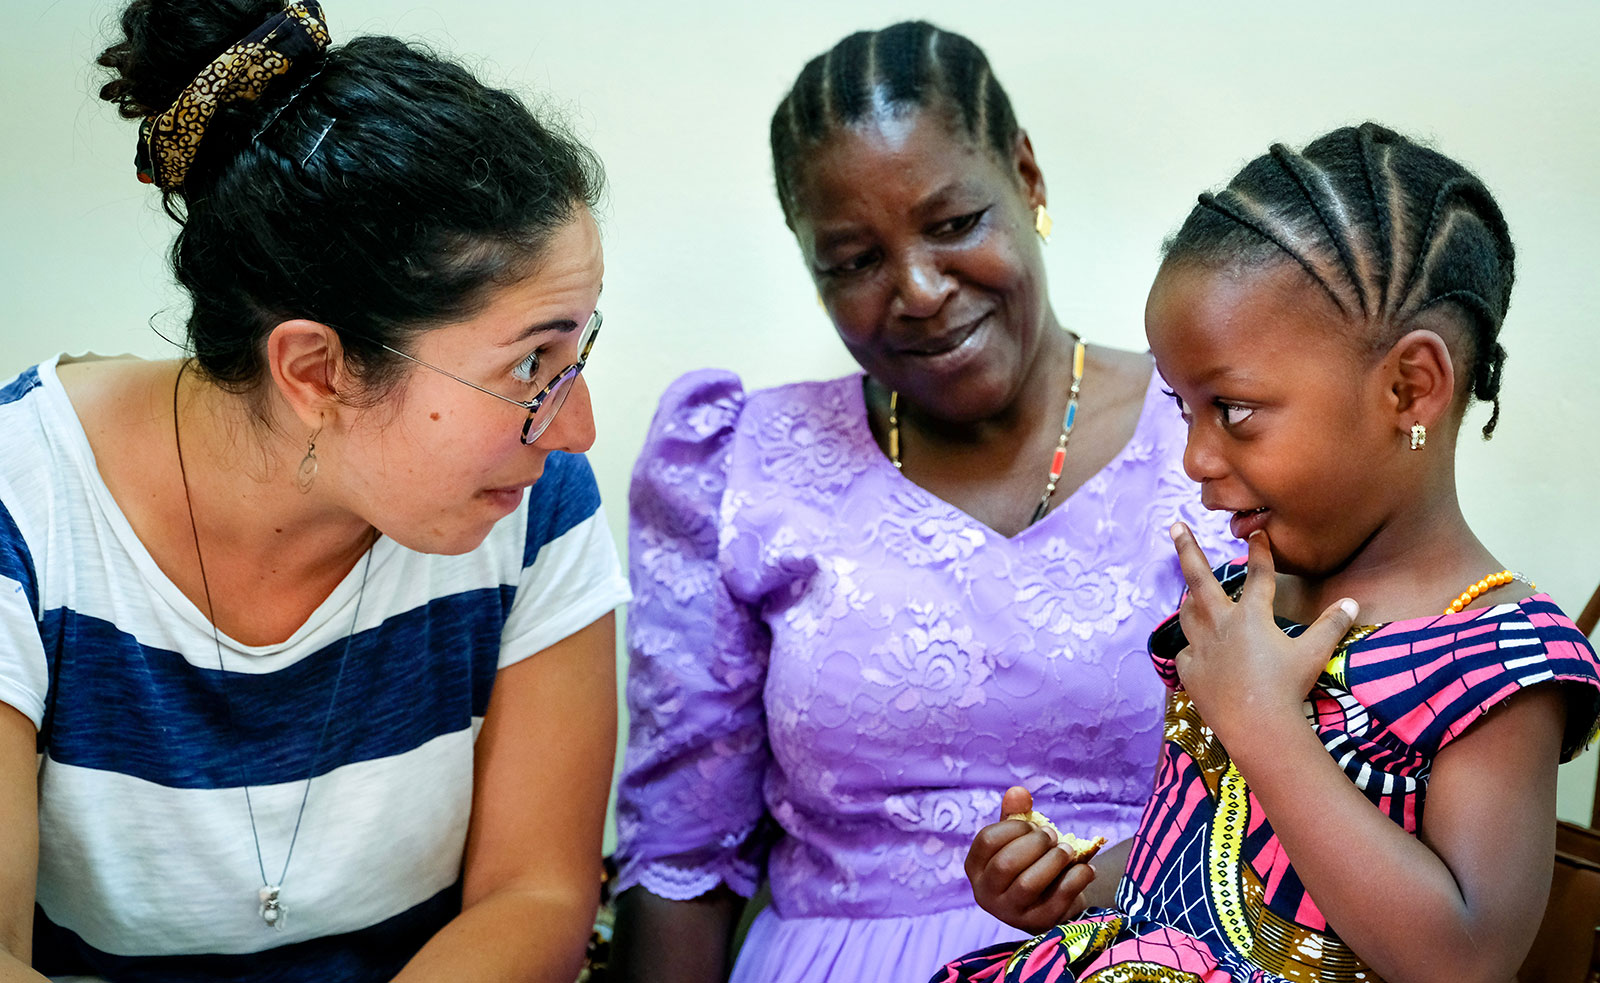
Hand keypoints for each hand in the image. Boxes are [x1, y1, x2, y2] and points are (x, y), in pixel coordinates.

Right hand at [963, 786, 1096, 933]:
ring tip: (1068, 850)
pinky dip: (1077, 878)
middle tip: (1053, 836)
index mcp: (976, 868)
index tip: (1033, 824)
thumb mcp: (1018, 839)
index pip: (987, 841)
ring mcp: (1011, 913)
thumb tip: (1018, 791)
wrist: (1052, 906)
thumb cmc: (1030, 864)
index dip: (1014, 827)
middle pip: (1006, 863)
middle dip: (1035, 843)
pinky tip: (1086, 867)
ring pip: (1029, 883)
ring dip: (1054, 860)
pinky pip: (1058, 899)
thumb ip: (1015, 814)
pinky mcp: (1039, 923)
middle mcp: (986, 894)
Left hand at [1169, 524, 1357, 740]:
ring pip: (1188, 612)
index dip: (1260, 552)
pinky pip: (1187, 652)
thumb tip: (1352, 602)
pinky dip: (1192, 648)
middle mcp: (1221, 623)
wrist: (1258, 725)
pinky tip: (1195, 649)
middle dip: (1187, 548)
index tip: (1256, 534)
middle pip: (1199, 579)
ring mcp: (1202, 646)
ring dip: (1190, 599)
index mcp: (1252, 615)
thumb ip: (1331, 625)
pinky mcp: (1190, 670)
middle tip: (1174, 525)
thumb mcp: (1314, 653)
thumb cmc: (1288, 687)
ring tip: (1188, 590)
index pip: (1258, 575)